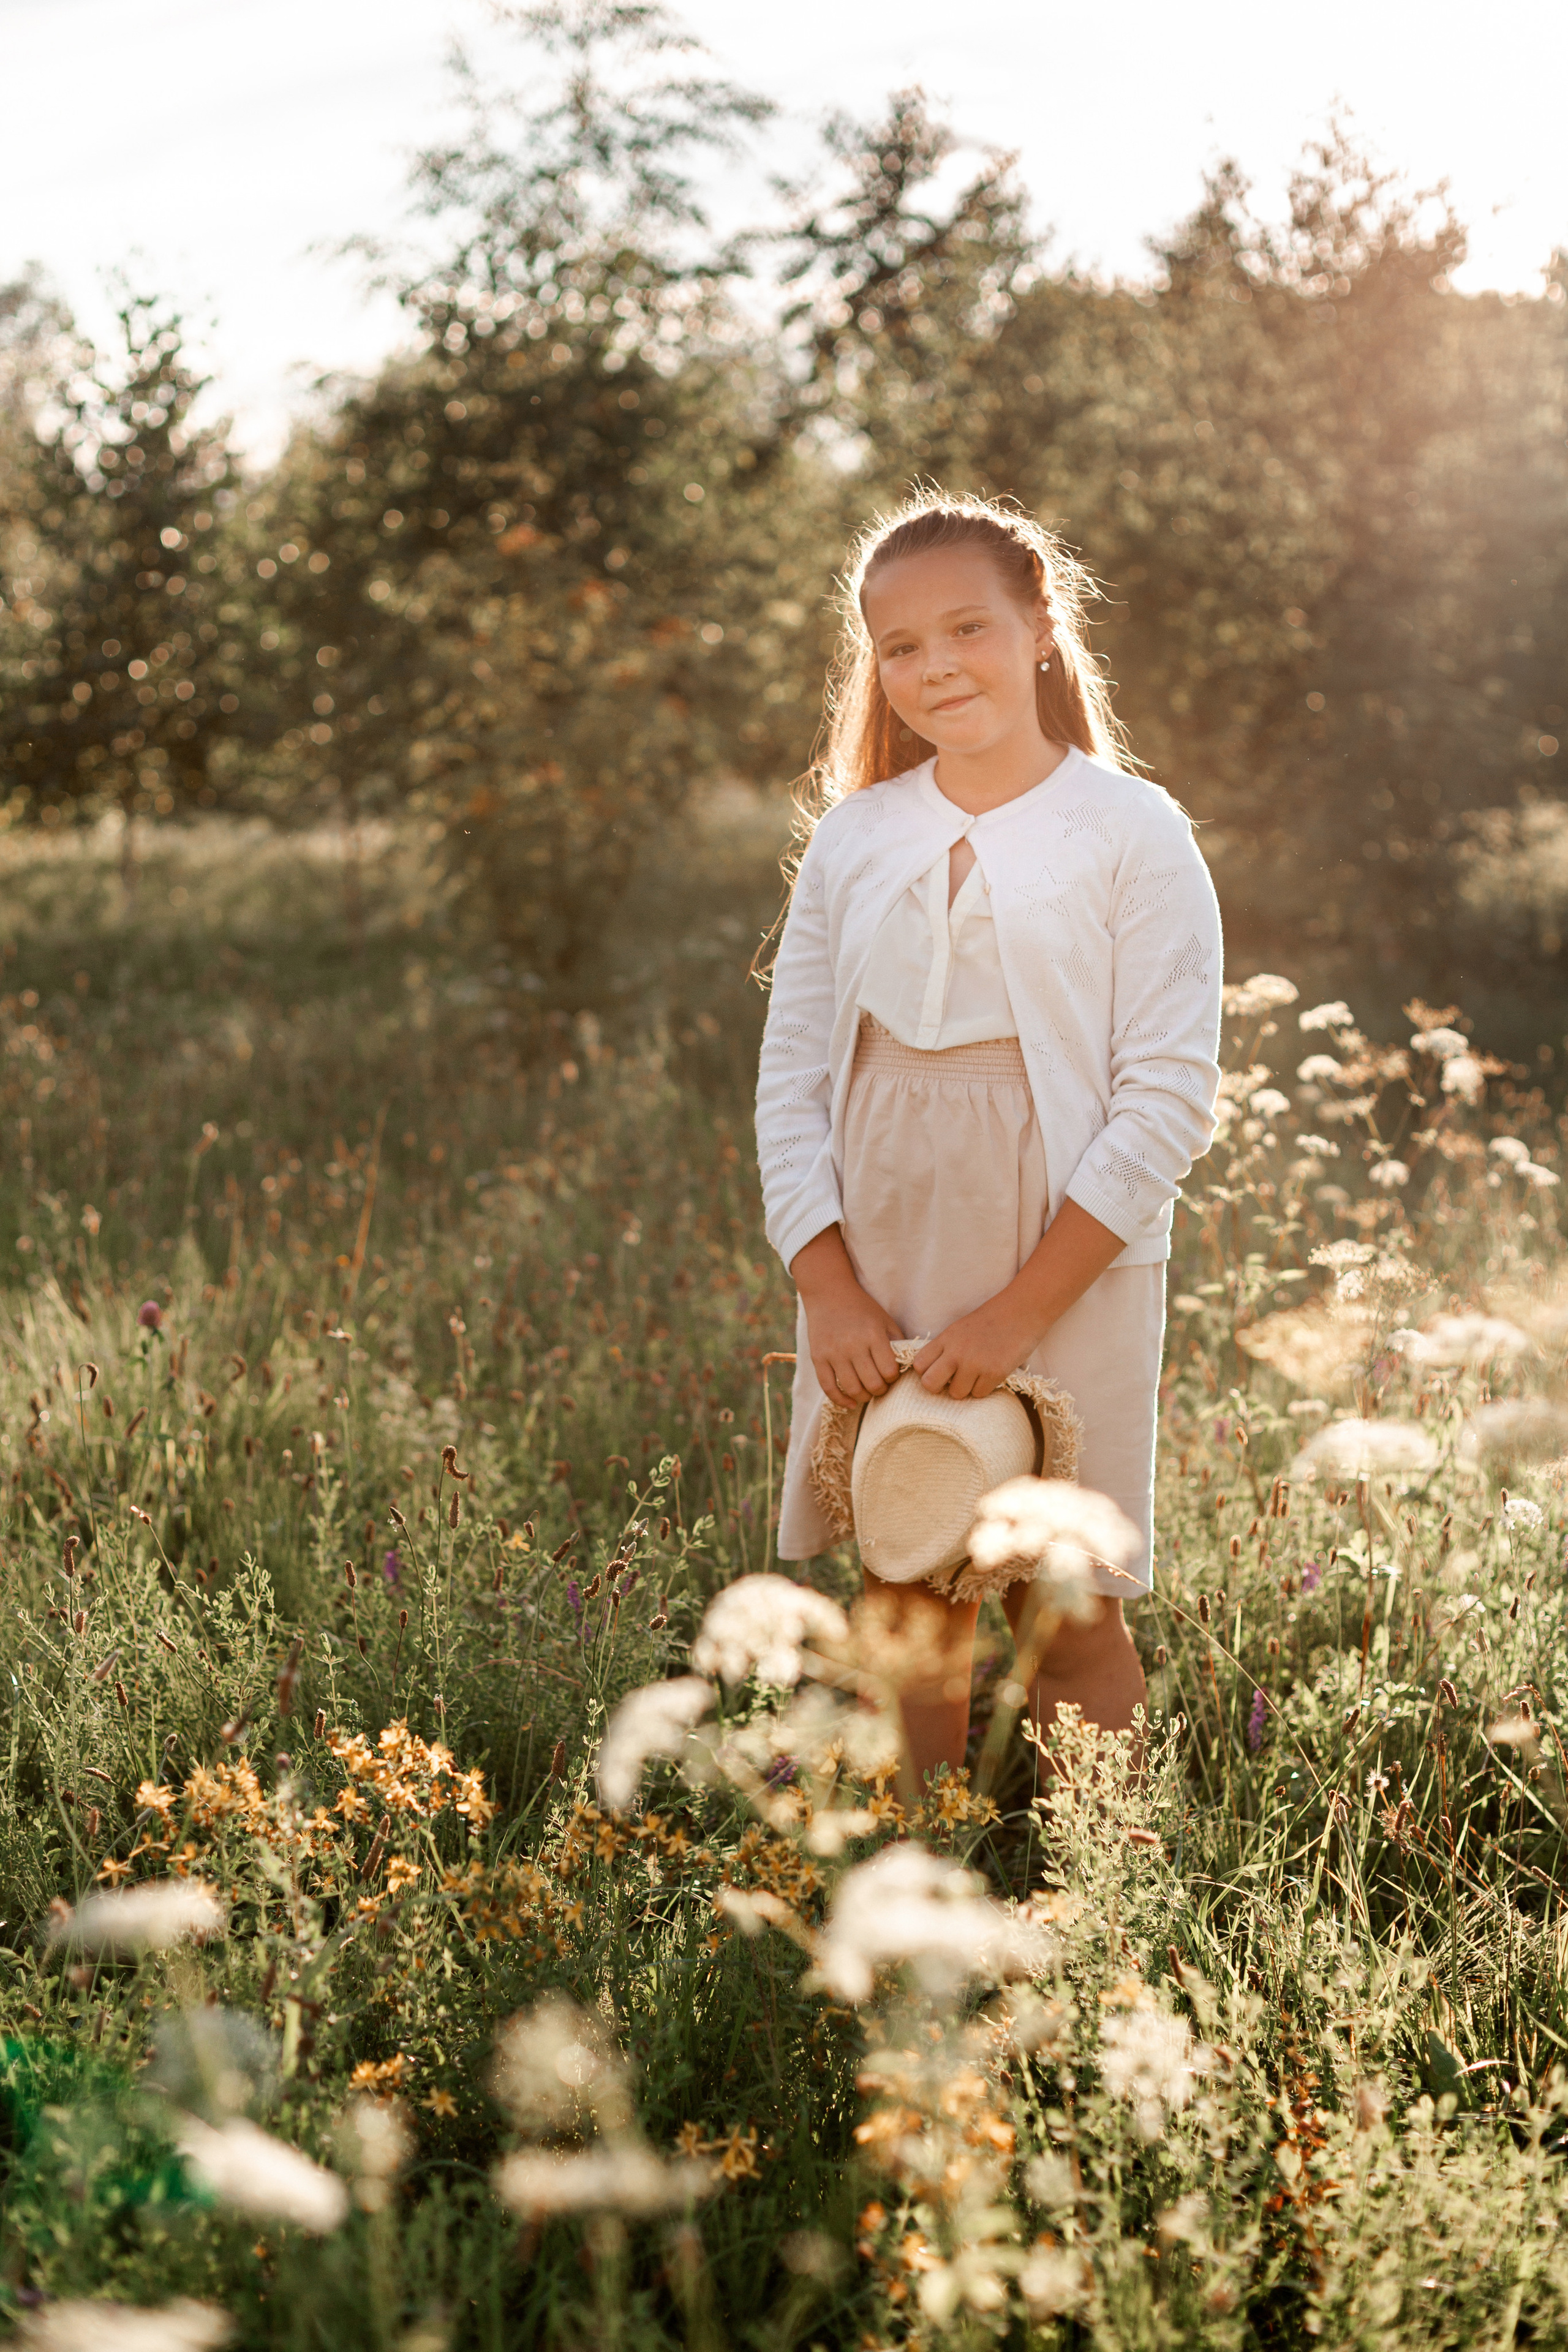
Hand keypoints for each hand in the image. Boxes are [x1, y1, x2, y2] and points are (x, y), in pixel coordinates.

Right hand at [791, 1226, 903, 1407]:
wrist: (829, 1293)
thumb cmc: (862, 1308)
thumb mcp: (885, 1320)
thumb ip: (897, 1343)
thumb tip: (908, 1368)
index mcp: (873, 1335)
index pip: (889, 1371)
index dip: (894, 1378)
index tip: (891, 1375)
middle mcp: (853, 1345)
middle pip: (872, 1383)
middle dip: (880, 1390)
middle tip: (880, 1386)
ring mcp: (833, 1353)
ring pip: (852, 1389)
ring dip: (863, 1396)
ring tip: (867, 1392)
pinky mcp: (818, 1358)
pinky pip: (828, 1387)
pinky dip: (840, 1400)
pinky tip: (850, 1402)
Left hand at [913, 1287, 1045, 1398]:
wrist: (1023, 1310)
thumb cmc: (992, 1320)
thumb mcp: (960, 1328)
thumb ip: (945, 1348)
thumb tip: (933, 1374)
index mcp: (946, 1337)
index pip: (919, 1365)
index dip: (927, 1372)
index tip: (939, 1371)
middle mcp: (956, 1351)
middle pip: (929, 1384)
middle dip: (939, 1387)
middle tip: (953, 1380)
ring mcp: (975, 1363)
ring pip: (956, 1393)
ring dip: (966, 1388)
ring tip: (977, 1374)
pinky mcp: (994, 1372)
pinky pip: (979, 1394)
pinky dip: (985, 1388)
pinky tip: (992, 1373)